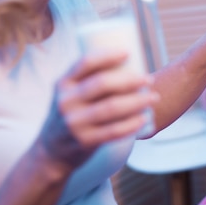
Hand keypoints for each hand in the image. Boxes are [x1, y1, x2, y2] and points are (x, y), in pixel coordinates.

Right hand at [37, 51, 157, 171]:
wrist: (52, 152)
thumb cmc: (72, 115)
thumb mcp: (69, 95)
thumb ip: (88, 80)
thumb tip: (128, 62)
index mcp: (63, 84)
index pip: (85, 63)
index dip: (108, 55)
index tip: (128, 52)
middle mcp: (65, 101)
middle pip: (102, 83)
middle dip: (130, 79)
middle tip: (149, 79)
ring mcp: (74, 122)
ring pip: (111, 107)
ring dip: (137, 101)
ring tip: (153, 97)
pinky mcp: (84, 141)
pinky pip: (113, 131)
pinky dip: (132, 124)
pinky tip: (144, 118)